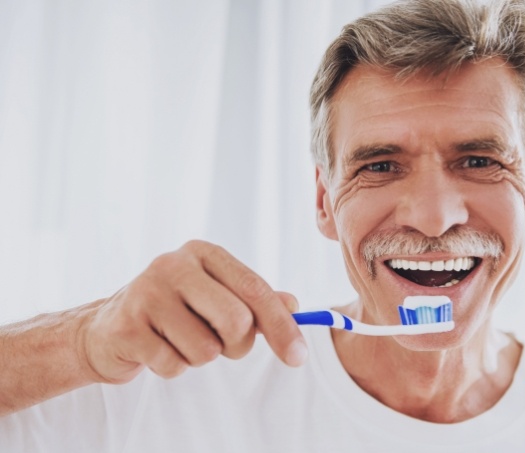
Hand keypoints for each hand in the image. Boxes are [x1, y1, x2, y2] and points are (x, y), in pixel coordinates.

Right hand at [77, 240, 306, 383]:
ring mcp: (146, 292)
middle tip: (221, 344)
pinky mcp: (126, 326)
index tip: (299, 356)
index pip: (255, 289)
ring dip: (201, 357)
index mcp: (203, 253)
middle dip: (237, 345)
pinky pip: (174, 365)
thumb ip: (256, 300)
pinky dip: (173, 367)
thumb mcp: (217, 296)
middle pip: (237, 320)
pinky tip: (156, 348)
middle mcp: (174, 264)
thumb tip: (295, 306)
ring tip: (180, 340)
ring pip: (207, 350)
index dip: (282, 326)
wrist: (109, 328)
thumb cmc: (176, 311)